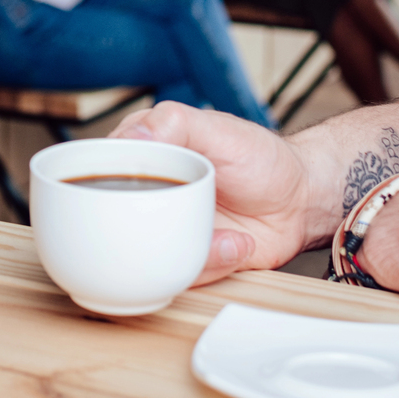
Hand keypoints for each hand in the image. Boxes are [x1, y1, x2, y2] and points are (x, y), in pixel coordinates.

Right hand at [110, 102, 327, 282]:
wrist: (300, 198)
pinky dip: (211, 264)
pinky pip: (179, 275)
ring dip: (192, 252)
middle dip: (148, 233)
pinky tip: (237, 244)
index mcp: (142, 155)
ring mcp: (166, 229)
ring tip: (230, 237)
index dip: (105, 186)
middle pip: (116, 221)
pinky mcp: (187, 259)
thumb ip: (173, 123)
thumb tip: (132, 135)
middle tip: (187, 225)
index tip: (135, 193)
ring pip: (145, 255)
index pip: (98, 170)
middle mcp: (147, 194)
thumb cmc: (259, 156)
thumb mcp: (217, 129)